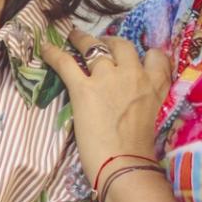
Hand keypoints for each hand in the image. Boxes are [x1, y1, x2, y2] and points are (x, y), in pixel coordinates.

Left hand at [43, 29, 171, 186]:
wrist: (126, 165)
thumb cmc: (140, 152)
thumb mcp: (155, 118)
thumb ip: (147, 102)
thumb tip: (131, 103)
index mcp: (156, 85)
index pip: (157, 57)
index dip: (145, 54)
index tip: (134, 56)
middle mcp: (134, 75)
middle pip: (122, 46)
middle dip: (110, 42)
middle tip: (99, 43)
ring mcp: (108, 78)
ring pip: (94, 47)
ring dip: (82, 40)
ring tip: (73, 37)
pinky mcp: (84, 88)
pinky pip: (66, 63)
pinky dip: (54, 53)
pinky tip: (45, 48)